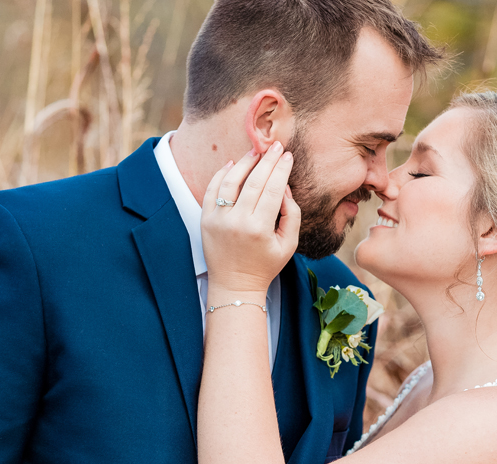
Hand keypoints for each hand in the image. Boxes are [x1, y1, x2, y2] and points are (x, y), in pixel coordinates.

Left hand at [201, 141, 300, 292]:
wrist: (234, 285)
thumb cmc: (265, 264)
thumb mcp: (289, 244)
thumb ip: (291, 214)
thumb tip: (283, 188)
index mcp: (259, 229)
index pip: (273, 189)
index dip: (281, 169)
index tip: (288, 155)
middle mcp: (237, 222)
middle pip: (254, 181)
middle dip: (267, 160)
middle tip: (276, 146)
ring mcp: (218, 220)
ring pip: (231, 181)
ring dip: (244, 163)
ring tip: (256, 152)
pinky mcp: (205, 220)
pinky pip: (212, 190)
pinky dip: (221, 175)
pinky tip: (232, 165)